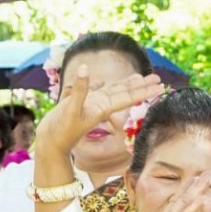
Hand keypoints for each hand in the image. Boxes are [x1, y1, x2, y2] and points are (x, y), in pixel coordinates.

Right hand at [37, 62, 163, 159]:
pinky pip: (92, 92)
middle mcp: (99, 105)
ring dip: (125, 84)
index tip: (160, 86)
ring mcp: (89, 104)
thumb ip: (79, 90)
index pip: (128, 97)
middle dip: (141, 86)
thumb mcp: (70, 110)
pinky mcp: (78, 104)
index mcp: (103, 107)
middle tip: (158, 78)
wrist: (49, 143)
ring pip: (111, 91)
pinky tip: (102, 82)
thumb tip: (84, 68)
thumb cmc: (61, 130)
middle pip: (124, 92)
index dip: (144, 91)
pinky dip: (98, 85)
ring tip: (139, 77)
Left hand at [98, 172, 206, 211]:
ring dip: (196, 191)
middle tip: (207, 172)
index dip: (182, 193)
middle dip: (193, 187)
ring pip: (184, 206)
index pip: (172, 207)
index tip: (191, 181)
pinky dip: (189, 209)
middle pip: (181, 202)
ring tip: (209, 176)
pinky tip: (200, 198)